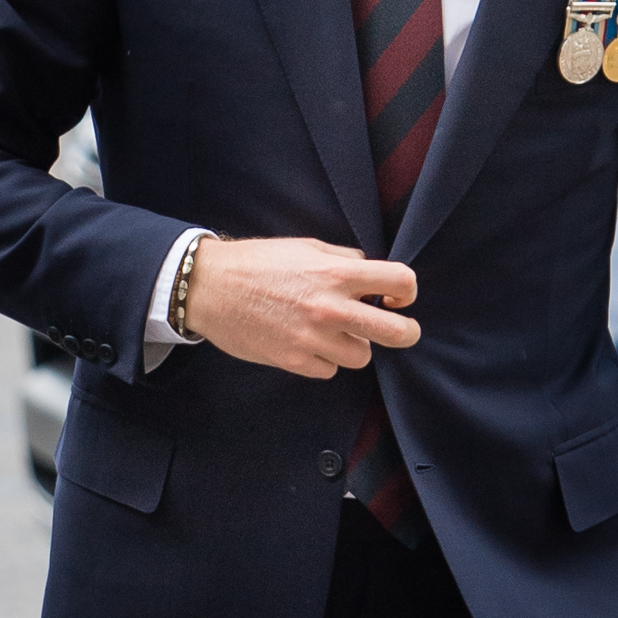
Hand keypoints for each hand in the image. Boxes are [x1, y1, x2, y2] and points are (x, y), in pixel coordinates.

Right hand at [181, 236, 420, 378]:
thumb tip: (368, 273)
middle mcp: (331, 308)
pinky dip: (324, 361)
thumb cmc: (256, 263)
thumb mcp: (305, 247)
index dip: (407, 292)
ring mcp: (313, 339)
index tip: (396, 299)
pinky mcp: (294, 361)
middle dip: (406, 333)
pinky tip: (308, 345)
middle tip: (399, 330)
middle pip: (396, 333)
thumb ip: (342, 259)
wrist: (210, 288)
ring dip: (354, 347)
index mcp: (337, 273)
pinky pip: (329, 371)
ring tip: (334, 335)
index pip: (400, 282)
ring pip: (361, 357)